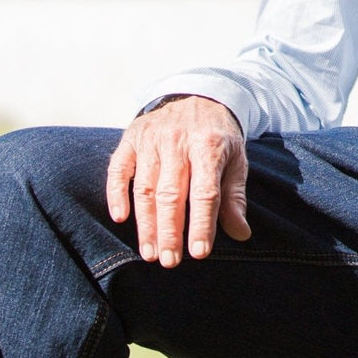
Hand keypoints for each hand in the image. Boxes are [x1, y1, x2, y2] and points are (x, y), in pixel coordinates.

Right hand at [106, 95, 250, 267]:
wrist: (199, 95)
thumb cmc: (218, 137)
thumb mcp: (235, 160)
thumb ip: (234, 197)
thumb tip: (241, 233)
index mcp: (209, 146)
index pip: (205, 192)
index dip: (202, 223)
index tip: (199, 253)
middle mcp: (179, 142)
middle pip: (171, 193)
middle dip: (169, 231)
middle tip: (169, 262)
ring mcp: (152, 139)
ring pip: (145, 187)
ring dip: (145, 223)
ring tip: (150, 253)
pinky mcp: (132, 137)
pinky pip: (119, 168)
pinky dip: (116, 193)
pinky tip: (120, 217)